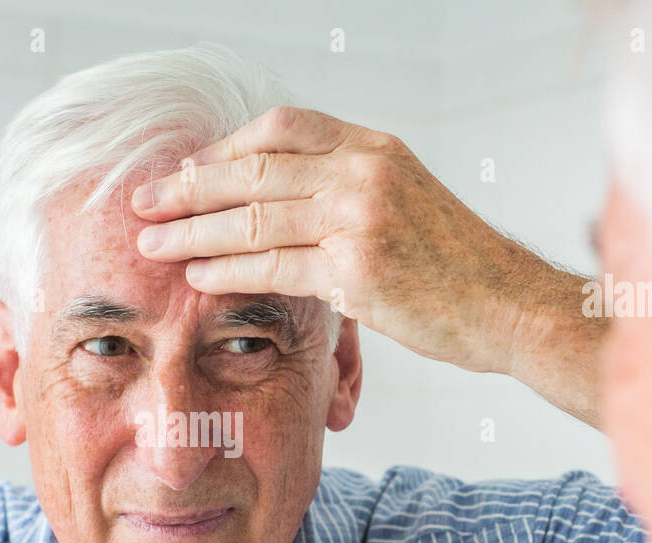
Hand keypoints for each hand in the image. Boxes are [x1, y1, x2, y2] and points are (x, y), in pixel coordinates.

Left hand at [130, 105, 545, 373]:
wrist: (506, 304)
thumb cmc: (453, 263)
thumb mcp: (404, 198)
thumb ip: (343, 188)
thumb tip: (274, 196)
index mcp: (373, 148)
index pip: (281, 129)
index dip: (224, 148)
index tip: (186, 171)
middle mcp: (364, 172)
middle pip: (255, 169)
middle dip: (190, 186)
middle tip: (145, 202)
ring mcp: (361, 218)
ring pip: (254, 217)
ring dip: (194, 232)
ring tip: (153, 243)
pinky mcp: (358, 270)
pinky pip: (274, 266)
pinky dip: (228, 271)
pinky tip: (197, 276)